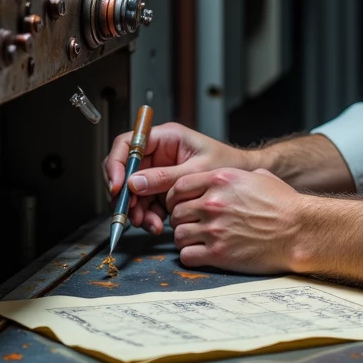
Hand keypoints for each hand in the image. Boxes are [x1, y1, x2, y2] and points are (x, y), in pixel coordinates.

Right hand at [103, 121, 250, 234]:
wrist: (246, 178)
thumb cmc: (228, 164)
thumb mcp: (197, 171)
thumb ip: (165, 177)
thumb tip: (132, 184)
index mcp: (165, 138)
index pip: (128, 144)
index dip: (116, 163)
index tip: (117, 186)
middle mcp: (158, 152)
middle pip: (125, 169)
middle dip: (124, 193)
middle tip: (129, 212)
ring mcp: (158, 171)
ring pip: (133, 190)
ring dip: (136, 208)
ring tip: (148, 223)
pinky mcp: (162, 188)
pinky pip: (145, 201)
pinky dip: (146, 215)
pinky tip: (155, 224)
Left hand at [167, 167, 303, 273]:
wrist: (300, 231)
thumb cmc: (284, 204)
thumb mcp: (259, 177)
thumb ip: (235, 175)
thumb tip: (226, 178)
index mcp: (221, 180)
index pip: (179, 186)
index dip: (176, 197)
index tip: (181, 205)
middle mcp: (214, 203)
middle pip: (176, 212)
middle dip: (181, 219)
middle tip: (191, 225)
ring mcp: (215, 229)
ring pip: (178, 235)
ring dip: (185, 239)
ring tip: (197, 241)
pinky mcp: (218, 254)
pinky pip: (187, 256)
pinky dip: (191, 256)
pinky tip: (202, 254)